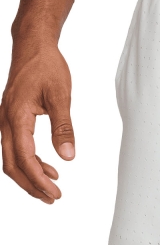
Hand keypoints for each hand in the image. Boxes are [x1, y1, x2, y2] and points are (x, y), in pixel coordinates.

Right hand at [0, 41, 74, 203]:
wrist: (33, 46)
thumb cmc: (47, 67)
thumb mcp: (61, 96)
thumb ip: (64, 127)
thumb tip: (68, 156)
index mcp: (16, 117)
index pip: (25, 158)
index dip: (38, 180)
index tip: (55, 193)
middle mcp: (6, 121)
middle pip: (12, 164)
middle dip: (31, 185)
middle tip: (53, 198)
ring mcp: (6, 120)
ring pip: (11, 158)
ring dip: (30, 176)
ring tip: (51, 188)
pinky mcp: (11, 118)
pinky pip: (15, 147)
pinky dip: (29, 161)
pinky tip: (48, 167)